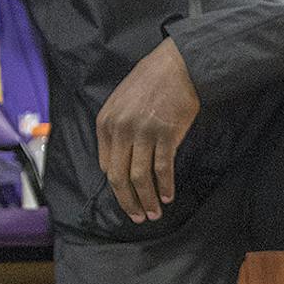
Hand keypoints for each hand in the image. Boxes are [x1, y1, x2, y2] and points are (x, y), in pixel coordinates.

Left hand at [96, 38, 199, 222]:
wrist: (177, 65)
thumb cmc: (151, 81)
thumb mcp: (121, 102)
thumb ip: (116, 129)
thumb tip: (119, 161)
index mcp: (106, 122)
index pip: (106, 165)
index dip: (117, 186)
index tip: (126, 197)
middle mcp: (121, 130)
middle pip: (120, 177)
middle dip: (127, 201)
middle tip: (137, 217)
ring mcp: (144, 133)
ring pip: (140, 177)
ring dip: (147, 199)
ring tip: (153, 213)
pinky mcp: (166, 135)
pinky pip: (163, 168)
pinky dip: (165, 185)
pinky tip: (168, 196)